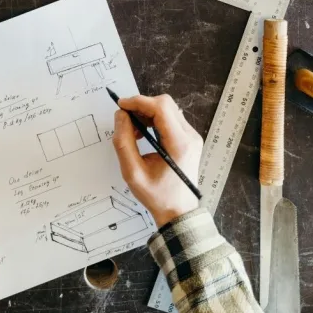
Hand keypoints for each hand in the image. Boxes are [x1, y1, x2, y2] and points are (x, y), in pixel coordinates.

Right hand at [113, 94, 202, 227]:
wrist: (179, 211)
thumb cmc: (157, 195)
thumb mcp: (132, 172)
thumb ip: (123, 142)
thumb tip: (120, 115)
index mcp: (179, 144)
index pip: (161, 108)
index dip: (138, 102)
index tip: (121, 105)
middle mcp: (190, 136)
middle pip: (165, 104)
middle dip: (142, 107)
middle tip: (126, 122)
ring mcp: (192, 136)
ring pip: (168, 108)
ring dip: (147, 113)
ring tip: (135, 132)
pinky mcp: (189, 138)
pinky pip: (170, 118)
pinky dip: (154, 120)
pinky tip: (144, 134)